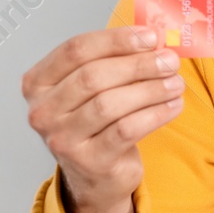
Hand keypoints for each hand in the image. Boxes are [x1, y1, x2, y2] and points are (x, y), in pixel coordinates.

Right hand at [21, 27, 185, 212]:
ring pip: (110, 104)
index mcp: (38, 82)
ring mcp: (62, 139)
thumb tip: (154, 39)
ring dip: (150, 89)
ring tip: (176, 83)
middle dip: (138, 65)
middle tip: (170, 60)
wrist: (95, 175)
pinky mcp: (89, 161)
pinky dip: (155, 114)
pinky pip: (126, 130)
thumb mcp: (92, 88)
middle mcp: (43, 111)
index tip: (149, 36)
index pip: (76, 50)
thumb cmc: (95, 122)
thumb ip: (113, 60)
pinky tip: (173, 105)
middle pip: (93, 76)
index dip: (116, 40)